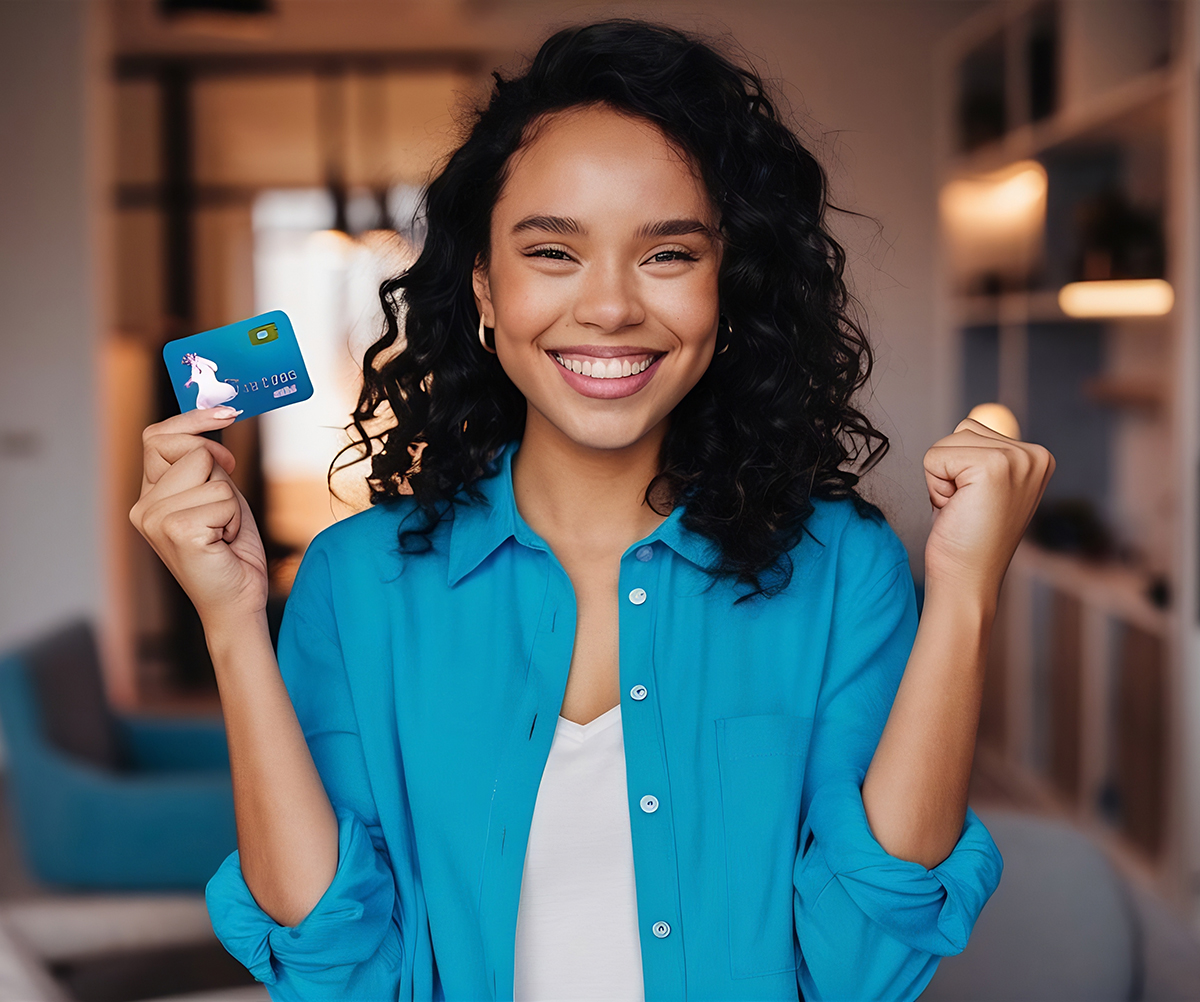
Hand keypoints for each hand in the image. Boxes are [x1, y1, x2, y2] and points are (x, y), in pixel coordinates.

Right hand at [129, 407, 267, 626]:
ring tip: (223, 533)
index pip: (156, 436)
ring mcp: (155, 519)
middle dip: (219, 471)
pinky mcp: (177, 530)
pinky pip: (224, 498)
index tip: (228, 412)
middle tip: (225, 508)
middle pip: (190, 450)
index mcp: (149, 496)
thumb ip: (207, 465)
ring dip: (232, 503)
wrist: (238, 602)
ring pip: (213, 474)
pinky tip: (224, 544)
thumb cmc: (231, 552)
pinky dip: (235, 519)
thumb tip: (215, 418)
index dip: (192, 421)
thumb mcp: (220, 497)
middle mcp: (143, 506)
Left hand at [923, 417, 1054, 605]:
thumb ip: (981, 454)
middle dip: (949, 471)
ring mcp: (1017, 459)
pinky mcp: (993, 467)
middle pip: (961, 431)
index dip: (960, 469)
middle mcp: (1035, 455)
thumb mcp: (980, 488)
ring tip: (962, 508)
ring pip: (947, 442)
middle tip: (966, 508)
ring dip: (941, 478)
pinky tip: (955, 510)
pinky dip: (934, 485)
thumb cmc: (966, 539)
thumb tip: (972, 422)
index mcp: (1037, 457)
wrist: (966, 580)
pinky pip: (934, 457)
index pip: (973, 431)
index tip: (975, 503)